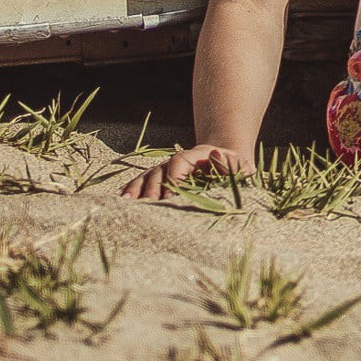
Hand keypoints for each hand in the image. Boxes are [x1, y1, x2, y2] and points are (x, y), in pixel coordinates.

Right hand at [119, 143, 251, 200]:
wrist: (228, 164)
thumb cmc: (235, 168)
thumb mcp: (239, 165)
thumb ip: (229, 163)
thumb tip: (214, 153)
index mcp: (195, 156)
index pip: (177, 164)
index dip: (172, 179)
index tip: (168, 198)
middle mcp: (176, 162)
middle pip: (158, 172)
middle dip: (151, 189)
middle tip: (146, 207)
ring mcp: (166, 170)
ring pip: (146, 177)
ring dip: (135, 190)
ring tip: (125, 204)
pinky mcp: (160, 179)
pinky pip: (142, 183)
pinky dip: (131, 189)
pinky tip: (120, 199)